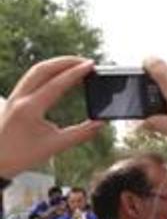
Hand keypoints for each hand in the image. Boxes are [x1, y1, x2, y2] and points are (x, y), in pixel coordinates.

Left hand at [0, 57, 103, 177]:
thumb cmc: (19, 157)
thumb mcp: (54, 147)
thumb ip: (80, 134)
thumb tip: (100, 123)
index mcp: (29, 109)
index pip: (56, 83)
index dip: (76, 73)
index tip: (91, 66)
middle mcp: (19, 99)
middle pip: (43, 69)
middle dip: (66, 61)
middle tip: (86, 62)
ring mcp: (14, 98)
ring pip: (35, 71)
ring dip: (56, 64)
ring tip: (75, 64)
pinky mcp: (13, 100)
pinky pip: (31, 77)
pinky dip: (48, 71)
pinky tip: (58, 75)